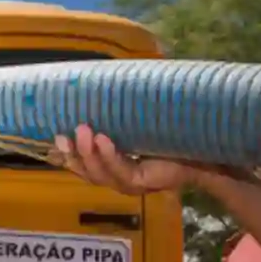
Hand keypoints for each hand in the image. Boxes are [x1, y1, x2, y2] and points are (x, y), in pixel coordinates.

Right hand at [53, 125, 210, 195]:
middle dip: (73, 155)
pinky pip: (120, 172)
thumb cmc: (172, 130)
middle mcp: (118, 177)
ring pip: (99, 175)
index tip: (54, 138)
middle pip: (86, 173)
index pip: (84, 164)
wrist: (205, 148)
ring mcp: (130, 182)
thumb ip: (118, 110)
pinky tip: (104, 140)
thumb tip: (100, 79)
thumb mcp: (137, 119)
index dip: (67, 155)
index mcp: (113, 165)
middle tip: (64, 134)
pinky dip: (109, 157)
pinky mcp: (143, 182)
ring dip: (88, 154)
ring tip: (83, 131)